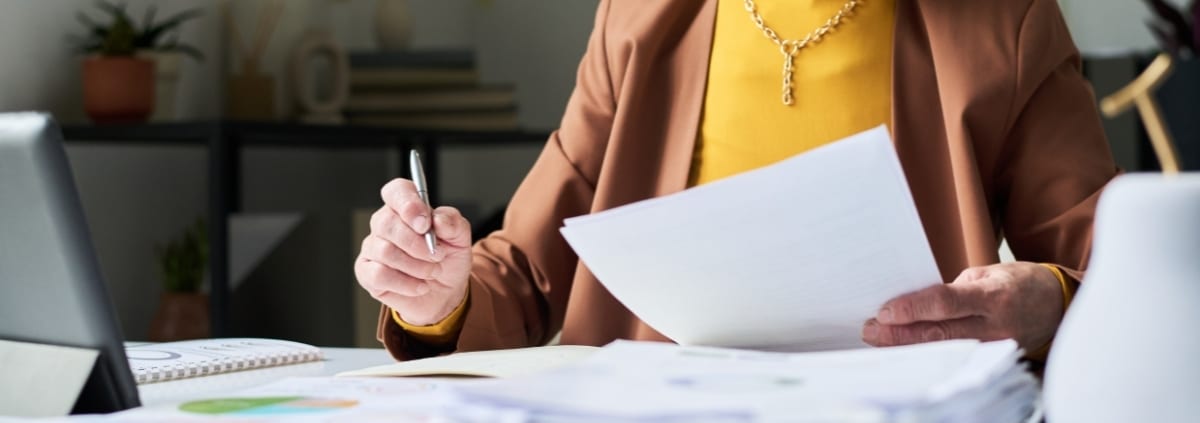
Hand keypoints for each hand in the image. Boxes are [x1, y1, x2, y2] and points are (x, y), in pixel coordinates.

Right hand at [355, 178, 472, 325]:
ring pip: (385, 251)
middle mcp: (384, 224)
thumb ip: (453, 223)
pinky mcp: (366, 272)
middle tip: (438, 255)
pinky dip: (405, 283)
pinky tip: (419, 286)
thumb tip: (438, 219)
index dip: (408, 203)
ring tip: (432, 272)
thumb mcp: (460, 239)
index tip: (425, 223)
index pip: (396, 191)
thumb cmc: (447, 260)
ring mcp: (372, 248)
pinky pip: (379, 275)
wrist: (444, 293)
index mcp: (406, 208)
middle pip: (387, 223)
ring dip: (416, 266)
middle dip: (417, 244)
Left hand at [861, 262, 1063, 350]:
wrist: (1058, 307)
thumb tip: (917, 303)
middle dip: (900, 334)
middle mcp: (996, 326)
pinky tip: (906, 351)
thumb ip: (955, 289)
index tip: (884, 311)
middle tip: (870, 330)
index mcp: (994, 295)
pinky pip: (956, 358)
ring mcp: (996, 348)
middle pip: (940, 334)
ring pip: (945, 351)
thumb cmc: (1019, 283)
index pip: (947, 303)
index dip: (913, 308)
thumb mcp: (989, 273)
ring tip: (879, 341)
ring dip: (909, 347)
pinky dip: (928, 355)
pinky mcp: (993, 360)